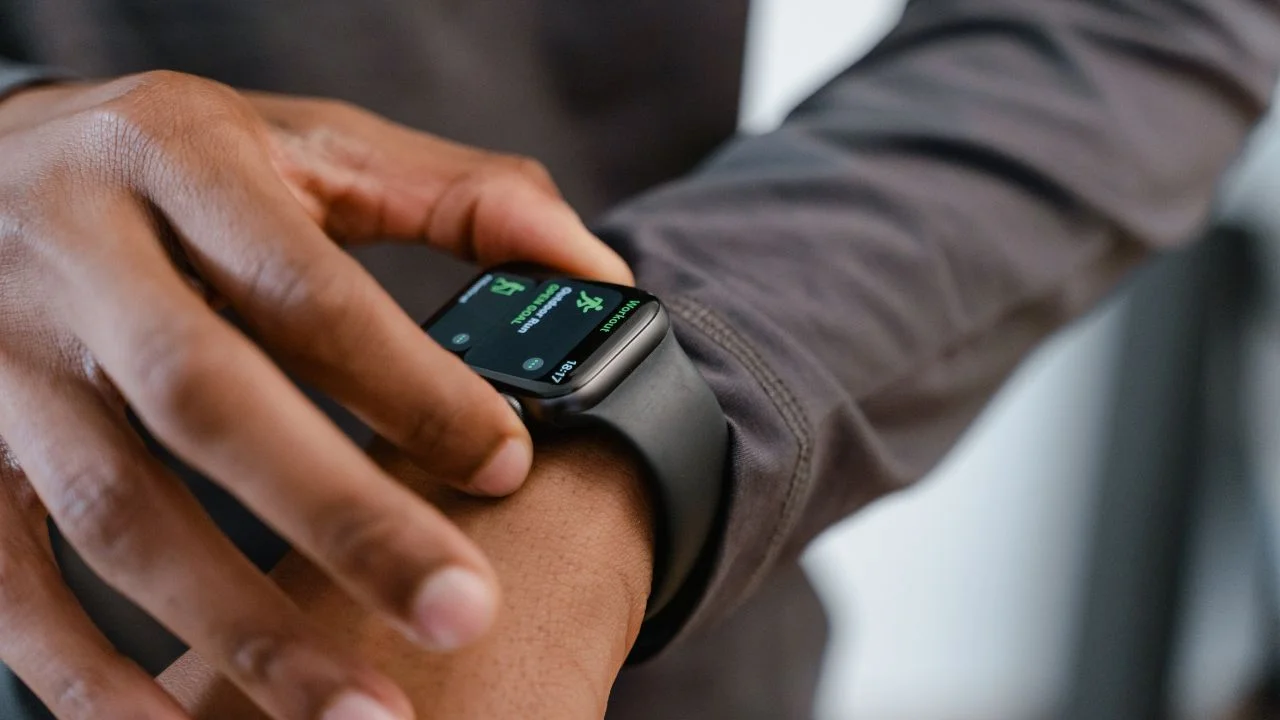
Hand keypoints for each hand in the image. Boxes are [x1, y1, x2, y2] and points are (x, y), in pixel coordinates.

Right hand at [0, 71, 631, 719]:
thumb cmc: (181, 167)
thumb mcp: (308, 145)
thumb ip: (457, 197)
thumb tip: (594, 267)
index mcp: (179, 160)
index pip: (304, 285)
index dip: (409, 380)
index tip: (506, 463)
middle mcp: (75, 257)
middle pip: (209, 400)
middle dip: (342, 518)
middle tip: (465, 612)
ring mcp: (1, 360)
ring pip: (117, 507)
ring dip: (240, 625)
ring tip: (363, 718)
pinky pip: (7, 579)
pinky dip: (85, 674)